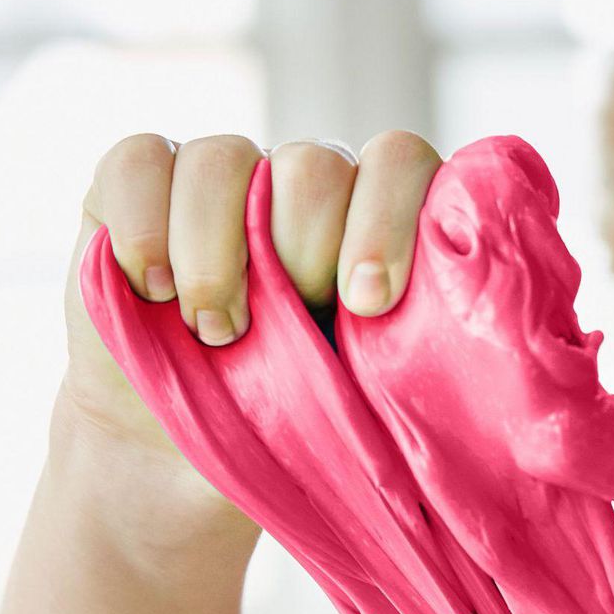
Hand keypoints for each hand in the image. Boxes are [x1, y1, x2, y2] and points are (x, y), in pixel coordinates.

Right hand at [59, 129, 442, 477]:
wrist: (183, 454)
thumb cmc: (296, 430)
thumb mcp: (363, 403)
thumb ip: (407, 357)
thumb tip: (473, 356)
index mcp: (380, 220)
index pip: (398, 163)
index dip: (387, 220)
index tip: (369, 303)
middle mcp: (309, 183)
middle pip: (314, 164)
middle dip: (299, 253)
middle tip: (278, 336)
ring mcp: (223, 174)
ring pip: (224, 158)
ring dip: (215, 254)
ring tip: (213, 333)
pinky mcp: (142, 181)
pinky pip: (140, 162)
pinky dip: (144, 227)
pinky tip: (153, 291)